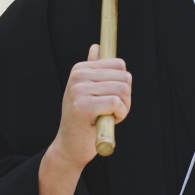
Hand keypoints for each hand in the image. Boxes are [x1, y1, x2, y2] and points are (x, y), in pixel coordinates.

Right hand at [49, 43, 132, 172]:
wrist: (69, 147)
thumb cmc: (84, 120)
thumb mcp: (87, 91)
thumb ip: (93, 70)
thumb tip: (97, 47)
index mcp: (80, 69)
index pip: (119, 65)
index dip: (122, 84)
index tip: (110, 98)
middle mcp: (78, 76)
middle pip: (124, 77)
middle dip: (125, 98)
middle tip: (111, 111)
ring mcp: (79, 90)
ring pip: (122, 90)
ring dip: (123, 108)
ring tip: (108, 116)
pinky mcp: (83, 106)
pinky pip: (116, 103)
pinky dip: (119, 115)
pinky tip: (107, 122)